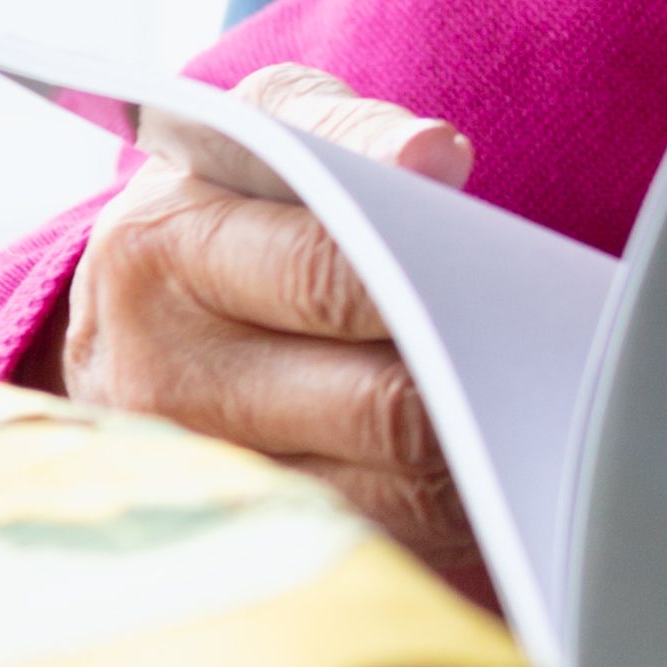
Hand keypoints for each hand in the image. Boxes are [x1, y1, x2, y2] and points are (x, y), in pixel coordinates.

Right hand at [59, 61, 486, 599]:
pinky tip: (481, 455)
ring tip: (526, 399)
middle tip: (544, 349)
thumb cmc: (221, 201)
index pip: (329, 277)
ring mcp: (201, 475)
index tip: (506, 271)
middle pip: (375, 403)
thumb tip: (434, 159)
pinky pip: (382, 539)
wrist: (123, 313)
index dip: (436, 275)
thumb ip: (349, 128)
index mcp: (158, 255)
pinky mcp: (244, 540)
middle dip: (475, 376)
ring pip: (390, 488)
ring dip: (474, 449)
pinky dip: (447, 504)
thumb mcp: (264, 127)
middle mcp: (160, 379)